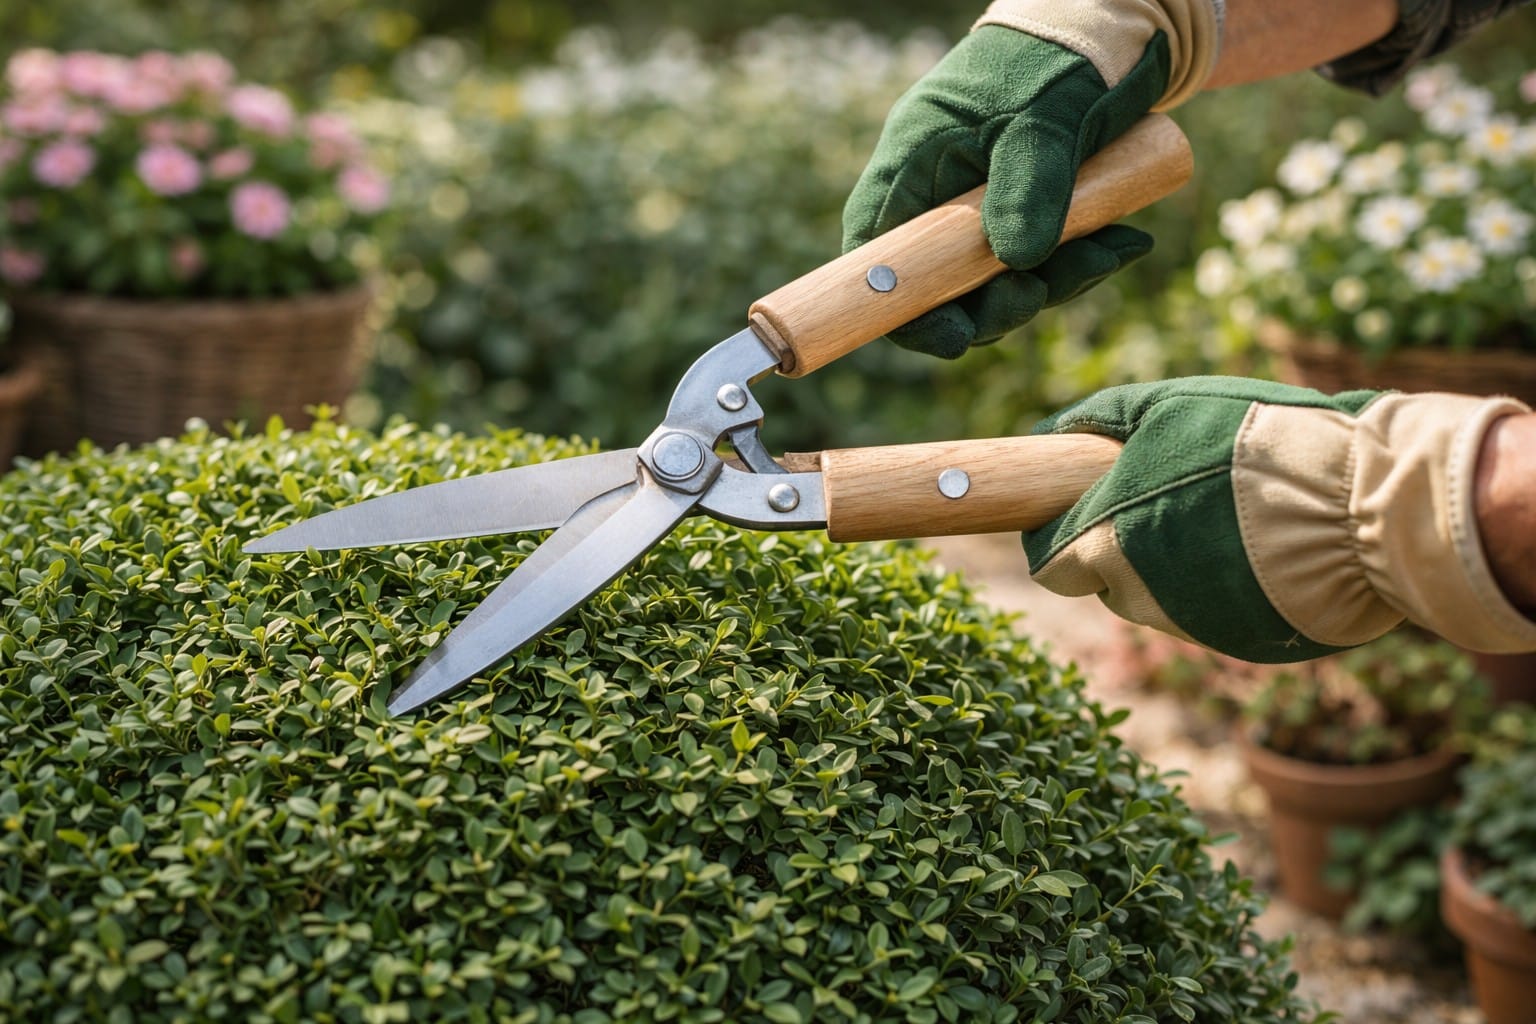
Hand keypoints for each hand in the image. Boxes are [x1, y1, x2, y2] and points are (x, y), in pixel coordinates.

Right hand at [842, 2, 1219, 357]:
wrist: (1108, 29)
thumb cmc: (1054, 62)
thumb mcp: (1042, 123)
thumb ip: (1026, 188)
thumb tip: (1016, 263)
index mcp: (912, 169)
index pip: (876, 260)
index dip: (901, 311)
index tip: (951, 337)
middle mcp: (937, 196)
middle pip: (940, 287)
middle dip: (994, 306)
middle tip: (1040, 294)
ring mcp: (980, 208)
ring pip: (997, 281)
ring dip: (1054, 284)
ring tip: (1112, 251)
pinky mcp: (1025, 213)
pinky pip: (1042, 261)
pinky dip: (1083, 262)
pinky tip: (1126, 243)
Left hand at [1024, 377, 1535, 660]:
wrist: (1364, 508)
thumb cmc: (1259, 447)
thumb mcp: (1171, 406)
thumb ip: (1104, 420)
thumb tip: (1054, 430)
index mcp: (1108, 544)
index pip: (1051, 565)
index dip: (1057, 536)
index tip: (1072, 511)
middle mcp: (1140, 598)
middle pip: (1106, 581)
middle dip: (1119, 544)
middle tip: (1164, 496)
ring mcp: (1192, 626)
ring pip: (1159, 598)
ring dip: (1172, 562)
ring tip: (1223, 512)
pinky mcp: (1243, 644)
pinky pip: (1213, 609)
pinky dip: (1223, 580)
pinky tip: (1261, 542)